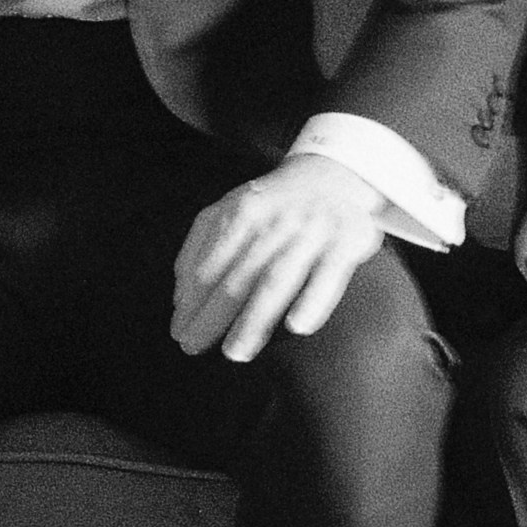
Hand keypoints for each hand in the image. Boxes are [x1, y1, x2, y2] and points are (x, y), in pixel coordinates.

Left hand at [171, 156, 387, 361]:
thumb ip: (198, 247)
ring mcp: (312, 231)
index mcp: (242, 212)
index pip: (210, 264)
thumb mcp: (229, 208)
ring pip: (277, 279)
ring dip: (254, 318)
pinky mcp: (348, 242)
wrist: (335, 175)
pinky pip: (329, 276)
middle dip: (213, 315)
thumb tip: (180, 299)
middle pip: (239, 276)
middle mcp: (275, 221)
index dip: (192, 301)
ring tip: (235, 351)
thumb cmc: (272, 205)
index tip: (179, 331)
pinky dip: (312, 300)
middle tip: (194, 346)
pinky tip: (296, 326)